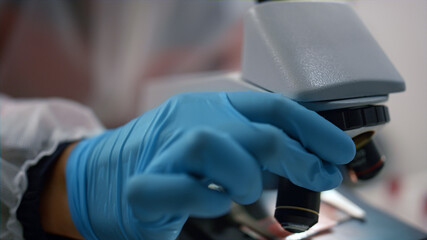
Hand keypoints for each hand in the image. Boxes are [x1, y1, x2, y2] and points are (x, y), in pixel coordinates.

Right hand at [65, 92, 354, 239]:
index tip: (341, 152)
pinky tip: (212, 203)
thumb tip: (314, 167)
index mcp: (212, 107)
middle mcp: (190, 121)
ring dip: (243, 177)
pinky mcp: (142, 186)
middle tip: (320, 179)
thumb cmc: (174, 165)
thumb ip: (259, 153)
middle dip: (297, 159)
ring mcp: (164, 151)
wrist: (106, 175)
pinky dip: (205, 200)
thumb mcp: (222, 148)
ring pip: (212, 146)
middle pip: (254, 132)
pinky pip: (178, 188)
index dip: (313, 128)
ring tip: (244, 191)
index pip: (272, 108)